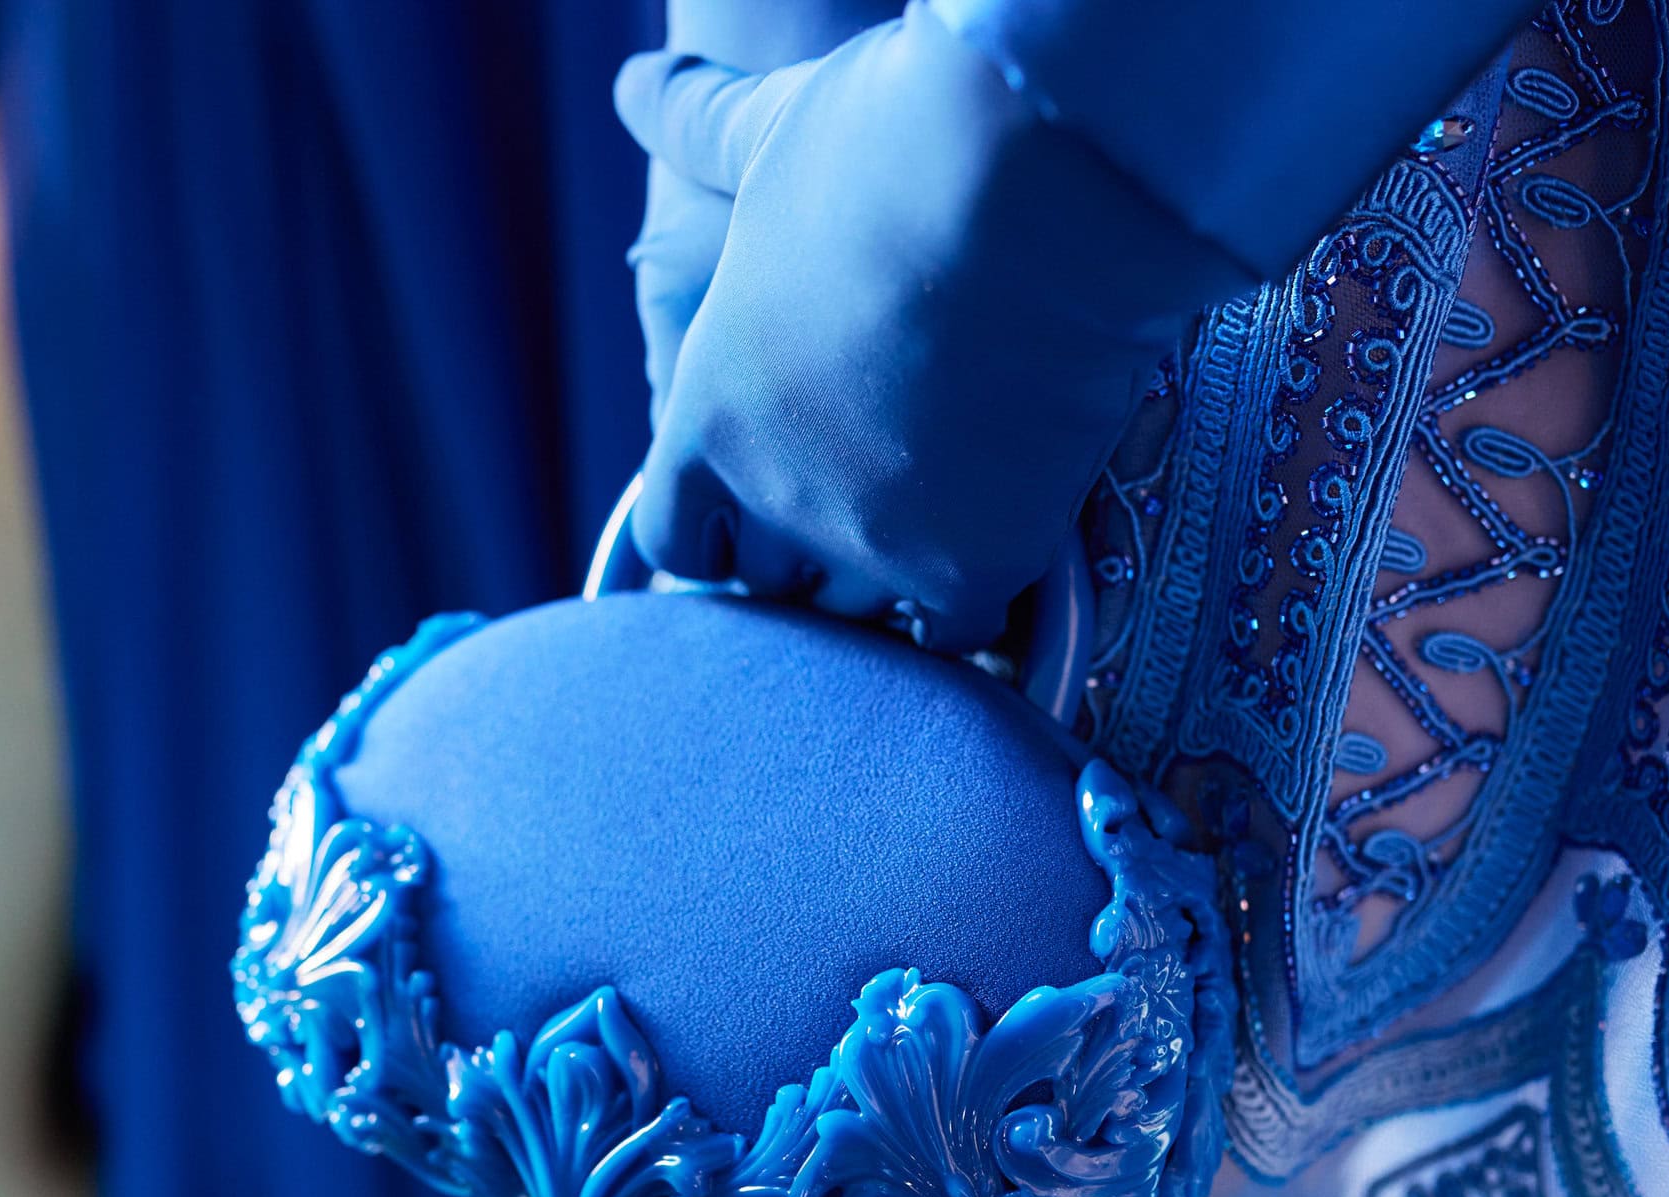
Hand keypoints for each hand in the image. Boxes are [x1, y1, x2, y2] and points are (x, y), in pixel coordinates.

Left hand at [616, 1, 1248, 649]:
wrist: (1035, 178)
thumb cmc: (889, 140)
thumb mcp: (769, 134)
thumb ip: (697, 131)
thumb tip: (632, 87)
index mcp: (709, 410)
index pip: (674, 535)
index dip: (710, 533)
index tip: (750, 521)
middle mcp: (774, 495)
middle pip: (770, 587)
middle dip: (802, 562)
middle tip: (863, 512)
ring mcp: (873, 539)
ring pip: (860, 618)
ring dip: (886, 585)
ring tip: (933, 530)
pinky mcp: (975, 562)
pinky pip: (956, 637)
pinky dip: (969, 614)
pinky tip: (995, 558)